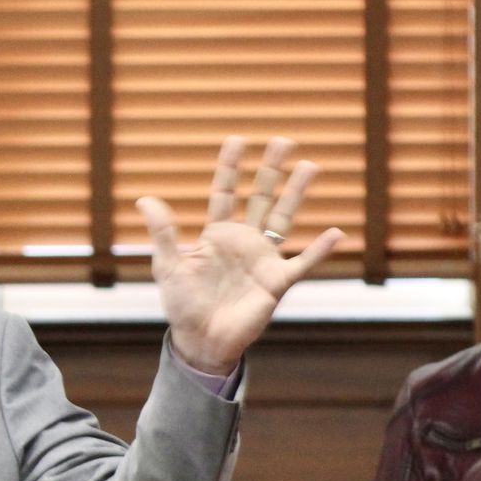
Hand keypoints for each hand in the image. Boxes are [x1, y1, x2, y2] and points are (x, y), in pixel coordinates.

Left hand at [137, 136, 343, 374]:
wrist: (200, 340)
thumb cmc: (182, 304)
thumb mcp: (168, 266)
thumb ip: (163, 232)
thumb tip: (144, 199)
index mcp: (216, 235)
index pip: (225, 193)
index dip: (231, 168)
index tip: (238, 140)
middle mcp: (243, 241)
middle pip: (260, 197)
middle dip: (271, 170)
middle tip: (284, 140)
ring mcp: (262, 259)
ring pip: (284, 218)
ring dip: (296, 193)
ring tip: (310, 165)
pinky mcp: (276, 282)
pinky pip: (303, 262)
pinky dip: (319, 249)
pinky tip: (335, 232)